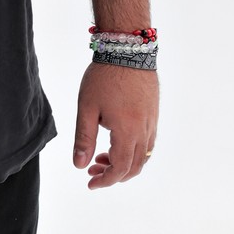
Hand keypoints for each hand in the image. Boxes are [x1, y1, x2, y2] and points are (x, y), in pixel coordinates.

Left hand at [73, 62, 158, 188]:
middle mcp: (144, 131)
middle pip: (134, 167)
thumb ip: (84, 138)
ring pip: (143, 156)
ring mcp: (152, 122)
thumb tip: (80, 165)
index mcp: (127, 132)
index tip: (90, 183)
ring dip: (124, 163)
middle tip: (93, 171)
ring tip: (102, 157)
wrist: (127, 50)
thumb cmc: (104, 77)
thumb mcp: (87, 108)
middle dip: (114, 175)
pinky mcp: (153, 114)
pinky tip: (118, 142)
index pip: (120, 168)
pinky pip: (148, 143)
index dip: (106, 181)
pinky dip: (134, 151)